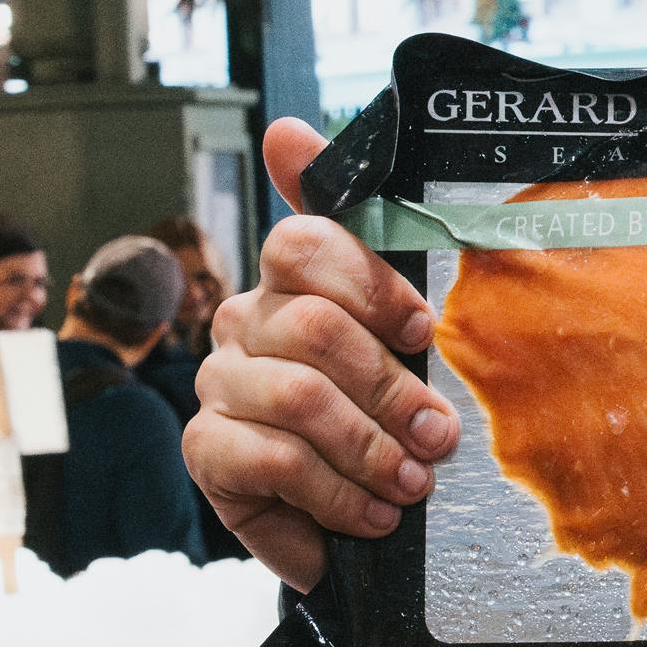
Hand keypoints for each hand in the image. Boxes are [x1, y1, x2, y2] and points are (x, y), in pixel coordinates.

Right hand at [183, 119, 458, 588]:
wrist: (359, 516)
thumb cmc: (389, 412)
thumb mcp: (408, 336)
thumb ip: (371, 235)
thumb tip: (285, 130)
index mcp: (295, 280)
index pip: (304, 243)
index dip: (370, 284)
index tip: (425, 331)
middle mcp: (248, 320)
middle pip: (314, 327)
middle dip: (390, 389)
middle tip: (439, 435)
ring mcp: (220, 383)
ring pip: (297, 397)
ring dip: (370, 448)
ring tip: (413, 483)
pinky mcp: (206, 449)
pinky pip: (269, 459)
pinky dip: (335, 493)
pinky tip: (372, 515)